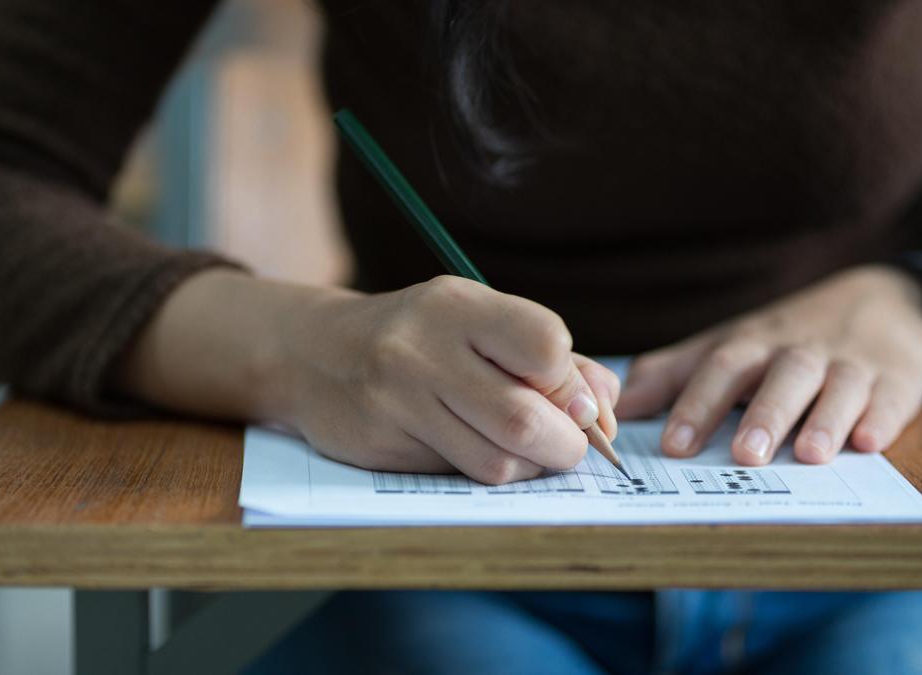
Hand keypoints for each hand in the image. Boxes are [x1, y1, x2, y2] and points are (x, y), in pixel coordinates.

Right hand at [275, 276, 619, 482]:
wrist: (315, 352)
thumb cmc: (421, 335)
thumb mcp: (481, 322)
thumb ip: (553, 360)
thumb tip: (606, 409)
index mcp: (458, 305)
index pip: (545, 346)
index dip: (572, 385)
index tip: (573, 400)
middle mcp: (422, 348)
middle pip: (525, 420)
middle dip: (567, 446)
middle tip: (567, 446)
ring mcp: (396, 399)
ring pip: (495, 462)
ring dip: (528, 467)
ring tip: (523, 449)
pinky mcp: (380, 443)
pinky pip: (457, 475)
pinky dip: (483, 471)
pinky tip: (473, 448)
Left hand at [614, 266, 921, 464]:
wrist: (882, 301)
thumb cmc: (783, 339)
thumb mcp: (726, 347)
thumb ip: (670, 376)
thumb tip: (616, 409)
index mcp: (751, 346)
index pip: (719, 369)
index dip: (696, 404)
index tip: (673, 445)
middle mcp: (799, 352)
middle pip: (781, 376)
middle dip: (763, 414)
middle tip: (745, 454)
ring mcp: (852, 364)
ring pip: (838, 386)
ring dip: (825, 419)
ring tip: (811, 455)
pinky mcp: (898, 379)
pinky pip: (892, 397)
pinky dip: (882, 418)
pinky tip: (871, 442)